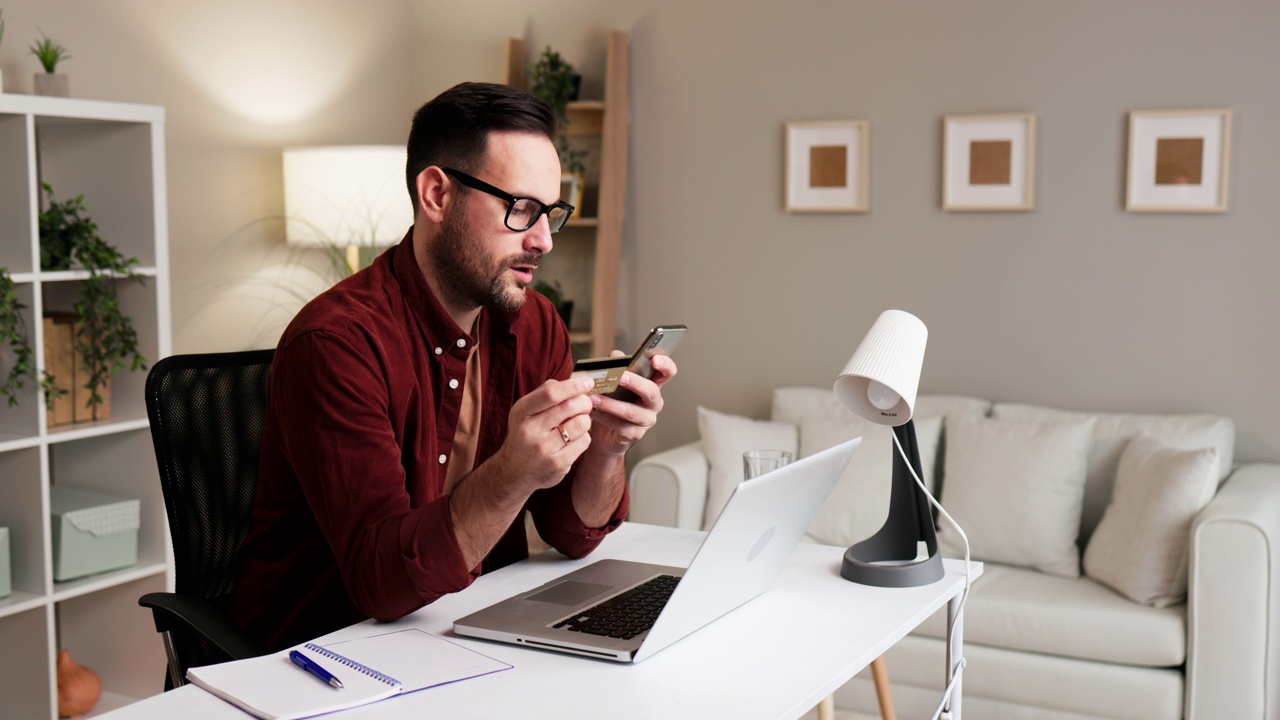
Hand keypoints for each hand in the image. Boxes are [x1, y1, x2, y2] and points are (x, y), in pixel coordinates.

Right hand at [491, 375, 595, 491]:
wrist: (514, 472)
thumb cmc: (526, 434)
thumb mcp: (525, 411)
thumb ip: (545, 393)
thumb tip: (574, 381)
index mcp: (521, 412)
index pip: (551, 394)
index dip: (574, 386)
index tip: (588, 382)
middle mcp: (530, 430)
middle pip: (569, 407)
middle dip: (584, 402)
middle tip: (586, 404)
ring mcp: (543, 449)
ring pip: (581, 424)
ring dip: (585, 419)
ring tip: (578, 422)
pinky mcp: (557, 464)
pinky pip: (584, 442)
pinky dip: (584, 437)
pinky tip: (574, 439)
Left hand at [586, 353, 677, 456]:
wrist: (606, 434)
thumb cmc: (614, 403)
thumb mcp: (616, 382)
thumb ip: (617, 366)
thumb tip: (615, 355)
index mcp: (652, 385)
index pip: (667, 373)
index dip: (665, 365)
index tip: (654, 359)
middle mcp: (653, 403)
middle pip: (652, 391)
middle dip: (635, 383)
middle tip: (620, 377)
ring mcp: (646, 420)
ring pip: (631, 411)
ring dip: (611, 404)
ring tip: (594, 398)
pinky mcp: (634, 434)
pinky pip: (620, 426)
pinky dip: (604, 418)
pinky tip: (593, 412)